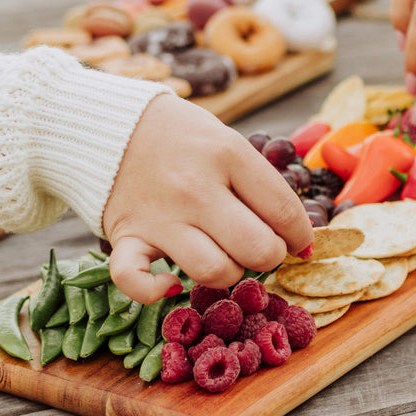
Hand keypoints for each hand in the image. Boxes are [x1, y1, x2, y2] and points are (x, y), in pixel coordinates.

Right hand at [102, 94, 313, 303]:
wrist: (114, 124)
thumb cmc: (182, 137)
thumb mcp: (228, 142)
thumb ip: (261, 184)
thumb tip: (298, 235)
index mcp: (228, 155)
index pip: (285, 212)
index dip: (301, 236)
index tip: (299, 242)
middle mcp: (196, 188)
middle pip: (258, 249)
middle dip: (271, 257)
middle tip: (262, 248)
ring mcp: (159, 216)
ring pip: (214, 272)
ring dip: (229, 273)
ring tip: (225, 257)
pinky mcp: (126, 236)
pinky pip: (136, 281)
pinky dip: (155, 291)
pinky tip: (170, 283)